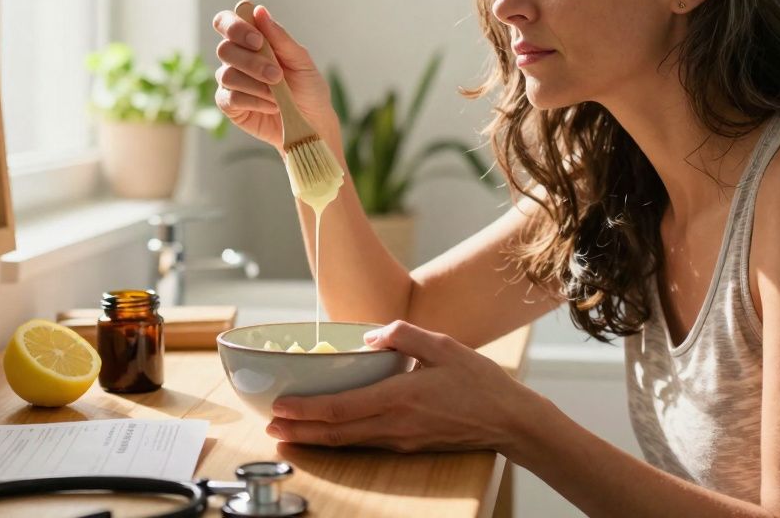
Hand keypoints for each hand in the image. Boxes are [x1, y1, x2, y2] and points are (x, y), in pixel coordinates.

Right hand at [211, 3, 338, 150]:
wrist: (312, 124)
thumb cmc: (308, 88)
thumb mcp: (301, 61)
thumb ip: (280, 37)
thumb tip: (259, 11)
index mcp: (252, 41)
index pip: (227, 22)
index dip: (235, 27)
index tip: (258, 40)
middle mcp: (237, 58)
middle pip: (224, 49)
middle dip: (252, 62)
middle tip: (277, 75)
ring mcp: (231, 82)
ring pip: (227, 75)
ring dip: (257, 84)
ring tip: (279, 95)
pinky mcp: (229, 105)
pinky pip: (231, 98)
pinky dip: (255, 101)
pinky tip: (272, 106)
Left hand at [266, 320, 531, 452]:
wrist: (509, 421)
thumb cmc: (480, 383)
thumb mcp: (443, 346)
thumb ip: (405, 335)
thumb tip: (373, 334)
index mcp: (400, 398)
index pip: (341, 409)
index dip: (306, 410)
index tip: (280, 407)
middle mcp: (395, 424)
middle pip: (336, 433)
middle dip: (299, 430)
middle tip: (270, 427)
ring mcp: (401, 439)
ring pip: (348, 442)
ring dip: (315, 438)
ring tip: (288, 432)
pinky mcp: (408, 445)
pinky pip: (365, 443)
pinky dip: (339, 439)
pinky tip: (329, 433)